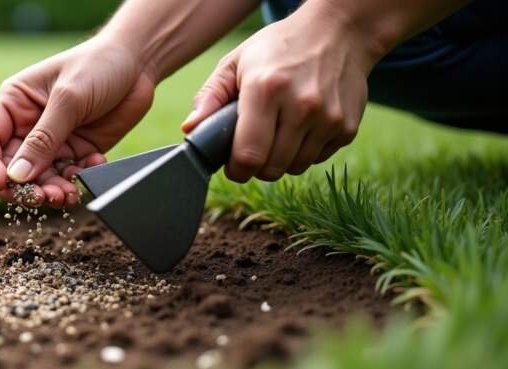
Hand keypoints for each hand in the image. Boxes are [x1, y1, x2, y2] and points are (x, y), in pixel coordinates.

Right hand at [0, 38, 155, 206]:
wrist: (138, 63)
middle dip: (25, 186)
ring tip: (68, 195)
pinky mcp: (77, 152)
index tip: (2, 184)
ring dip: (52, 190)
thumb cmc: (97, 65)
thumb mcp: (68, 99)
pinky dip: (79, 179)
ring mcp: (53, 141)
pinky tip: (95, 164)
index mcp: (14, 103)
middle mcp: (28, 125)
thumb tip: (17, 176)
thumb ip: (43, 139)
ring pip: (41, 178)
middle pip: (13, 167)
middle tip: (41, 198)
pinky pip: (69, 176)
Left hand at [181, 7, 378, 181]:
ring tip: (276, 134)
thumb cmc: (279, 47)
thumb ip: (211, 96)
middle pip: (271, 168)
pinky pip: (317, 159)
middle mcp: (301, 105)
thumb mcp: (237, 62)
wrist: (338, 31)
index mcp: (266, 89)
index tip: (232, 164)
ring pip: (295, 168)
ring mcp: (328, 118)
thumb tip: (190, 128)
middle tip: (252, 148)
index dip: (236, 169)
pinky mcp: (347, 127)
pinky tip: (300, 127)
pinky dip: (305, 152)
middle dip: (256, 167)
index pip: (248, 154)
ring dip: (281, 161)